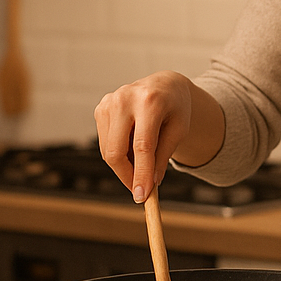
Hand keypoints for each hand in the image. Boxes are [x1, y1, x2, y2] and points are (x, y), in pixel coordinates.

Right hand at [94, 71, 203, 202]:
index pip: (142, 145)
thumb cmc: (176, 108)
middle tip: (140, 190)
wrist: (165, 85)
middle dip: (127, 176)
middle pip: (116, 150)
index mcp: (150, 101)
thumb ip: (163, 156)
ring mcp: (109, 102)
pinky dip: (118, 152)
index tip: (142, 196)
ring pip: (108, 150)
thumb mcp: (179, 130)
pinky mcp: (100, 108)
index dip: (141, 173)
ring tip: (143, 160)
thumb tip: (150, 183)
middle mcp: (125, 98)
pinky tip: (133, 145)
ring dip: (124, 165)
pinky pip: (105, 143)